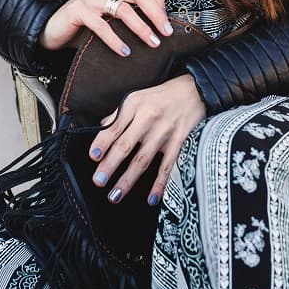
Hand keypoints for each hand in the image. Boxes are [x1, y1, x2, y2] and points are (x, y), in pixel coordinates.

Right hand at [40, 0, 172, 55]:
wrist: (54, 28)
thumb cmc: (85, 22)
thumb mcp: (110, 13)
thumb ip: (129, 11)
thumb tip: (159, 23)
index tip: (166, 17)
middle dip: (156, 14)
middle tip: (166, 32)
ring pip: (124, 9)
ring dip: (141, 28)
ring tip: (152, 42)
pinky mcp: (78, 11)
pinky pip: (102, 25)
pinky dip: (116, 40)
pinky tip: (125, 51)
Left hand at [87, 74, 205, 206]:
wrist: (194, 90)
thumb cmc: (162, 96)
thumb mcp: (138, 97)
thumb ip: (119, 114)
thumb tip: (101, 129)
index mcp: (134, 105)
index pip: (114, 126)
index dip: (102, 142)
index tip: (94, 156)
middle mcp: (148, 118)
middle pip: (126, 145)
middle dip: (110, 165)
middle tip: (98, 181)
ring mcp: (164, 131)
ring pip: (143, 159)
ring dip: (128, 179)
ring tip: (115, 195)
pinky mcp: (178, 142)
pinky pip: (167, 166)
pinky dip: (160, 183)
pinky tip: (152, 198)